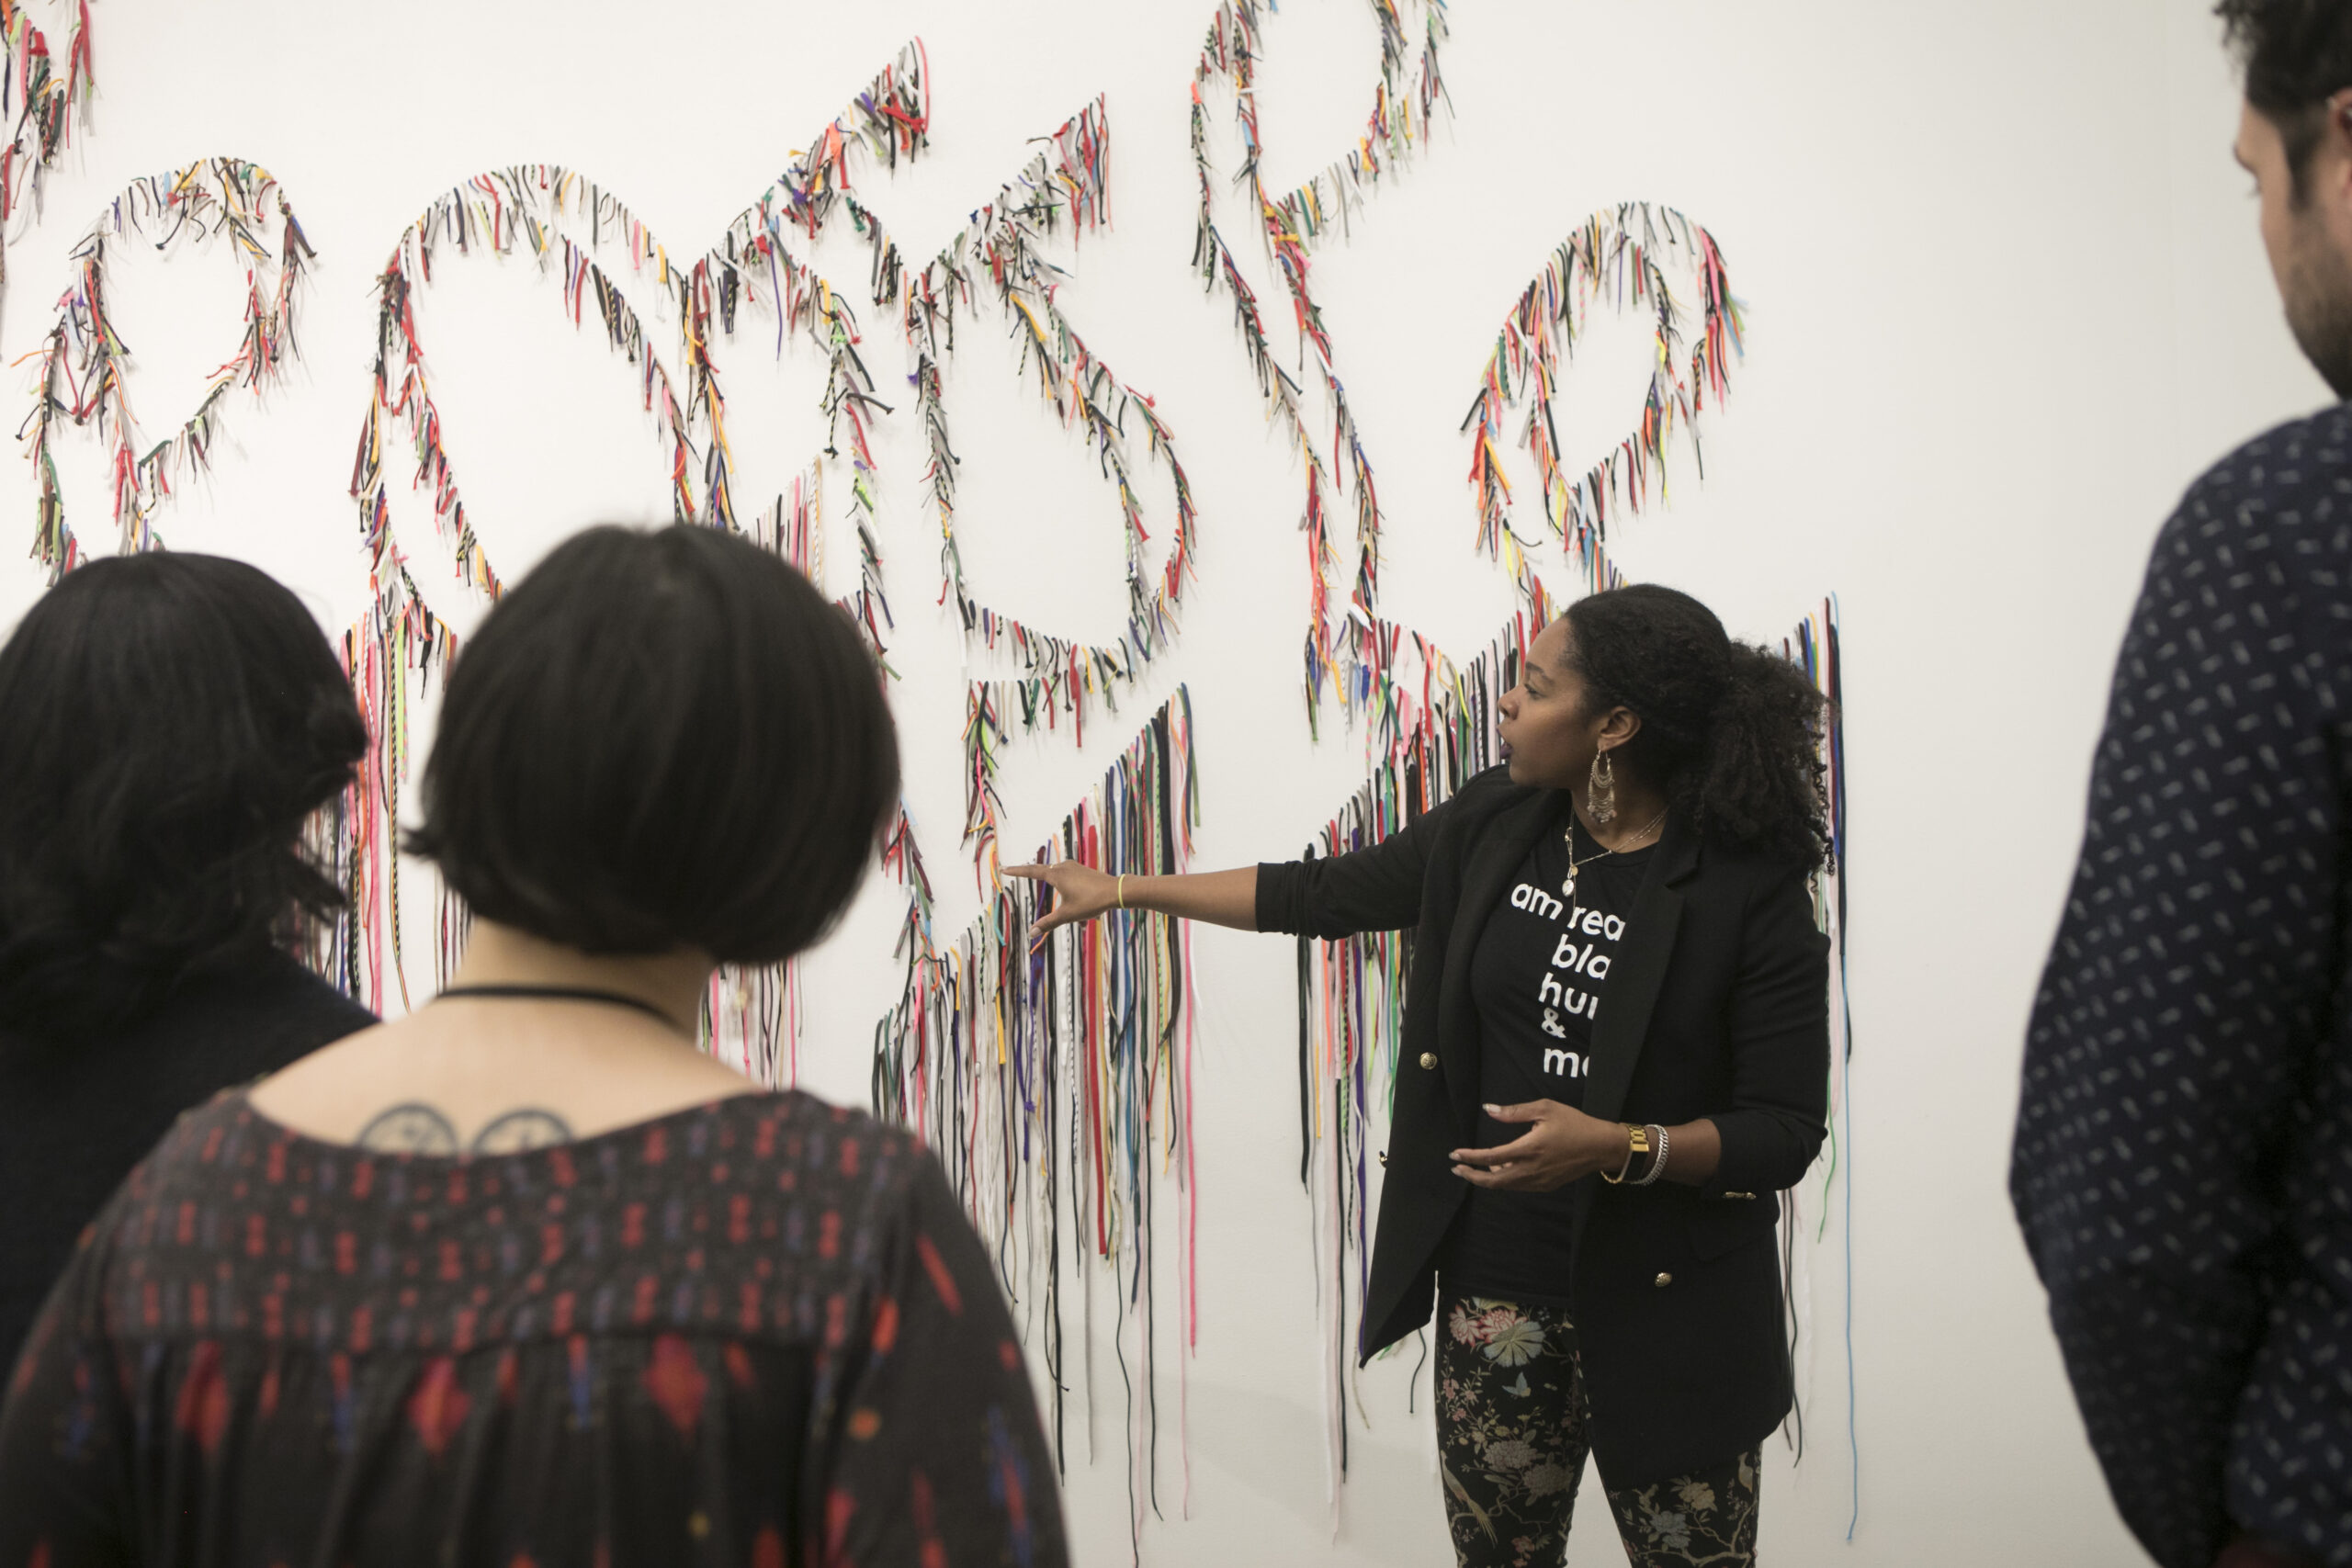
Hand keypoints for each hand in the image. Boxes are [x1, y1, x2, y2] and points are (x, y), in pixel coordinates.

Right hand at [1004, 859, 1121, 945]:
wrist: (1117, 892)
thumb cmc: (1091, 902)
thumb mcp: (1067, 915)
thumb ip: (1048, 923)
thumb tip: (1031, 933)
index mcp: (1056, 874)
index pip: (1030, 871)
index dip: (1016, 871)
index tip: (1004, 868)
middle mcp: (1063, 867)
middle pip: (1045, 874)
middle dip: (1039, 883)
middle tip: (1020, 876)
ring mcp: (1075, 868)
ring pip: (1062, 885)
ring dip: (1068, 904)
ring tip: (1083, 921)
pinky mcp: (1084, 872)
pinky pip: (1074, 885)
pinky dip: (1077, 901)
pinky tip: (1091, 918)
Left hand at [1450, 1101, 1628, 1191]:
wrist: (1601, 1146)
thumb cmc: (1574, 1123)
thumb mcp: (1545, 1109)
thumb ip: (1514, 1112)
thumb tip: (1488, 1109)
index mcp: (1529, 1149)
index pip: (1491, 1157)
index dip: (1470, 1157)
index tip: (1454, 1154)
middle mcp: (1531, 1169)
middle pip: (1493, 1181)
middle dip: (1472, 1176)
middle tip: (1457, 1168)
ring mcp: (1539, 1181)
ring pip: (1506, 1186)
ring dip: (1488, 1179)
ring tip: (1479, 1167)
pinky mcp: (1546, 1186)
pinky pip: (1519, 1187)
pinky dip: (1505, 1181)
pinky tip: (1502, 1170)